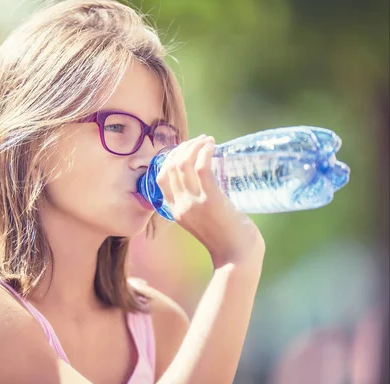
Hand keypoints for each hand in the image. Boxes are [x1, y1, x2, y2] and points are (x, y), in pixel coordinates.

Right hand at [156, 135, 264, 268]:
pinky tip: (212, 145)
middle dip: (183, 147)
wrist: (237, 258)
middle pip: (170, 166)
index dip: (170, 158)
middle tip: (199, 141)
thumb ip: (197, 204)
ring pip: (183, 163)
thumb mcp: (202, 221)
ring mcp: (193, 202)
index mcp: (174, 211)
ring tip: (207, 140)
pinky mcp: (210, 200)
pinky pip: (201, 167)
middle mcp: (179, 205)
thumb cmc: (226, 239)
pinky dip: (205, 151)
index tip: (185, 149)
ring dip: (194, 146)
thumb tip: (205, 179)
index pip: (161, 177)